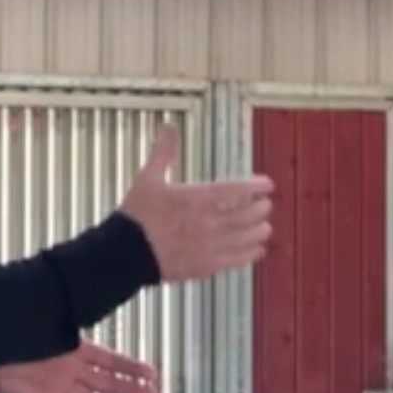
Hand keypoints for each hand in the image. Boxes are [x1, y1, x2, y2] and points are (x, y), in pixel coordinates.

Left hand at [0, 339, 159, 392]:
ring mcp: (61, 387)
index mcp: (70, 348)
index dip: (129, 367)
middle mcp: (69, 370)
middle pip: (107, 382)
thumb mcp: (44, 324)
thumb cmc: (13, 337)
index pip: (108, 359)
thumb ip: (64, 325)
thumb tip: (84, 305)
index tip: (149, 373)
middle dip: (131, 389)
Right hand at [120, 123, 273, 281]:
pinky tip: (257, 250)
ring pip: (246, 238)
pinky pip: (236, 260)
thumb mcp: (148, 178)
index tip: (267, 185)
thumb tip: (168, 126)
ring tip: (266, 227)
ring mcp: (209, 245)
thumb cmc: (137, 215)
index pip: (236, 190)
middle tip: (266, 205)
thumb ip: (163, 152)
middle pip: (247, 215)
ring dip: (259, 231)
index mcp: (196, 198)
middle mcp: (208, 222)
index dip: (256, 186)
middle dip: (261, 209)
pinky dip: (250, 254)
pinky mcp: (206, 265)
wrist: (126, 253)